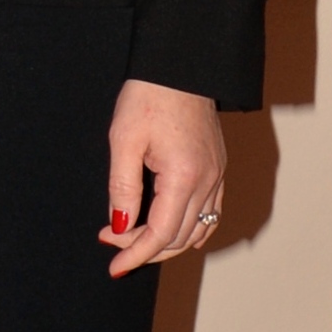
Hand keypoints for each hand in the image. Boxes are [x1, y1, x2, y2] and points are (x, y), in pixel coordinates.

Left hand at [100, 78, 224, 274]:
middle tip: (113, 247)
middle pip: (180, 237)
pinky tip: (169, 229)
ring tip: (134, 240)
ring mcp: (217, 175)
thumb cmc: (148, 96)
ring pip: (197, 229)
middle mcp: (208, 180)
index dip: (135, 254)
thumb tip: (120, 228)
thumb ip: (123, 188)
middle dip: (145, 249)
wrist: (180, 65)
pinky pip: (210, 212)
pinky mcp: (218, 168)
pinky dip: (190, 228)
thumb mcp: (123, 141)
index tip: (113, 266)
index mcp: (184, 176)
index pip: (161, 234)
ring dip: (167, 242)